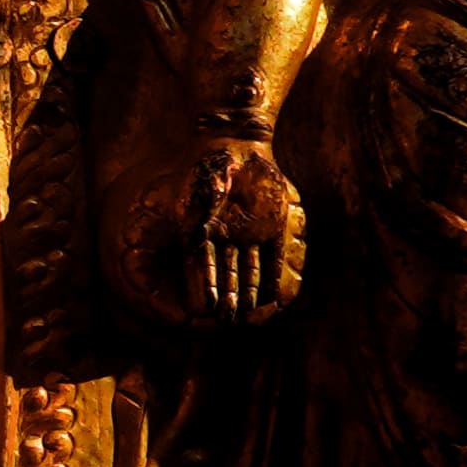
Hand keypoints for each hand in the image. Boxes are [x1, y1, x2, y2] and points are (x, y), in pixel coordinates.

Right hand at [175, 136, 306, 326]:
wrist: (236, 147)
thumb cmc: (211, 170)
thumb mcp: (198, 200)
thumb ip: (196, 226)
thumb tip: (192, 252)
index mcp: (203, 233)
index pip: (200, 268)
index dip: (200, 289)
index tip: (200, 309)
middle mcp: (226, 239)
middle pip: (225, 276)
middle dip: (225, 298)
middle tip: (225, 320)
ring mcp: (250, 235)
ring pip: (249, 272)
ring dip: (247, 293)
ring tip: (246, 315)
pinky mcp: (273, 228)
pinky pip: (274, 258)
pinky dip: (274, 278)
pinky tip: (274, 297)